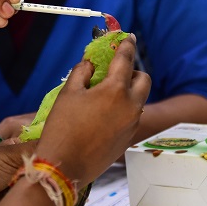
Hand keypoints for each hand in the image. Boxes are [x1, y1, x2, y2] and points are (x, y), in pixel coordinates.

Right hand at [36, 34, 149, 186]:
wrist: (65, 168)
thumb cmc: (63, 127)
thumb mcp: (68, 94)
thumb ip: (81, 73)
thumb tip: (90, 64)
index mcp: (115, 90)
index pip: (126, 60)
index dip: (127, 45)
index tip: (128, 37)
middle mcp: (130, 106)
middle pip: (143, 79)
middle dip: (133, 71)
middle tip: (115, 72)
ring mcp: (132, 124)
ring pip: (139, 100)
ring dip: (129, 92)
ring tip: (106, 95)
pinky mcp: (128, 139)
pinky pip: (132, 116)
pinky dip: (123, 109)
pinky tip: (104, 115)